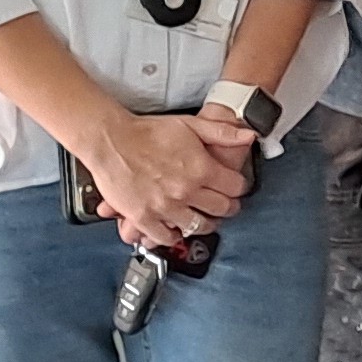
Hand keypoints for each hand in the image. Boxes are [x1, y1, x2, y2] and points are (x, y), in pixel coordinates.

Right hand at [66, 108, 254, 247]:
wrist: (111, 140)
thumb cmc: (147, 131)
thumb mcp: (190, 124)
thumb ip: (222, 132)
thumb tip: (249, 135)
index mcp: (202, 169)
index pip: (235, 187)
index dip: (240, 188)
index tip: (237, 189)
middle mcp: (186, 191)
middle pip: (221, 209)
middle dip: (228, 208)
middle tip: (226, 207)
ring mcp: (165, 207)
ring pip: (196, 226)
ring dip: (204, 224)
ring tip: (205, 220)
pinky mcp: (143, 217)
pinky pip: (165, 236)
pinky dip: (173, 236)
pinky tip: (175, 230)